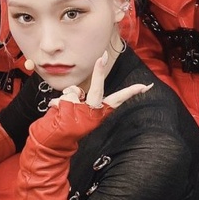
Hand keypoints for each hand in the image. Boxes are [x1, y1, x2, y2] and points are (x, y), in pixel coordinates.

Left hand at [36, 49, 151, 150]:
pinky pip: (62, 97)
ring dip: (65, 98)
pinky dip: (56, 103)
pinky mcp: (69, 112)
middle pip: (98, 89)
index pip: (117, 100)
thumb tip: (76, 92)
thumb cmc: (66, 125)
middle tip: (103, 56)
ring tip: (62, 112)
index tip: (145, 86)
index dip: (131, 92)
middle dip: (100, 71)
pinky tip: (57, 115)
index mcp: (98, 113)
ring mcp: (81, 113)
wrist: (53, 142)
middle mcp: (93, 113)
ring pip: (73, 92)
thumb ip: (79, 98)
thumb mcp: (77, 110)